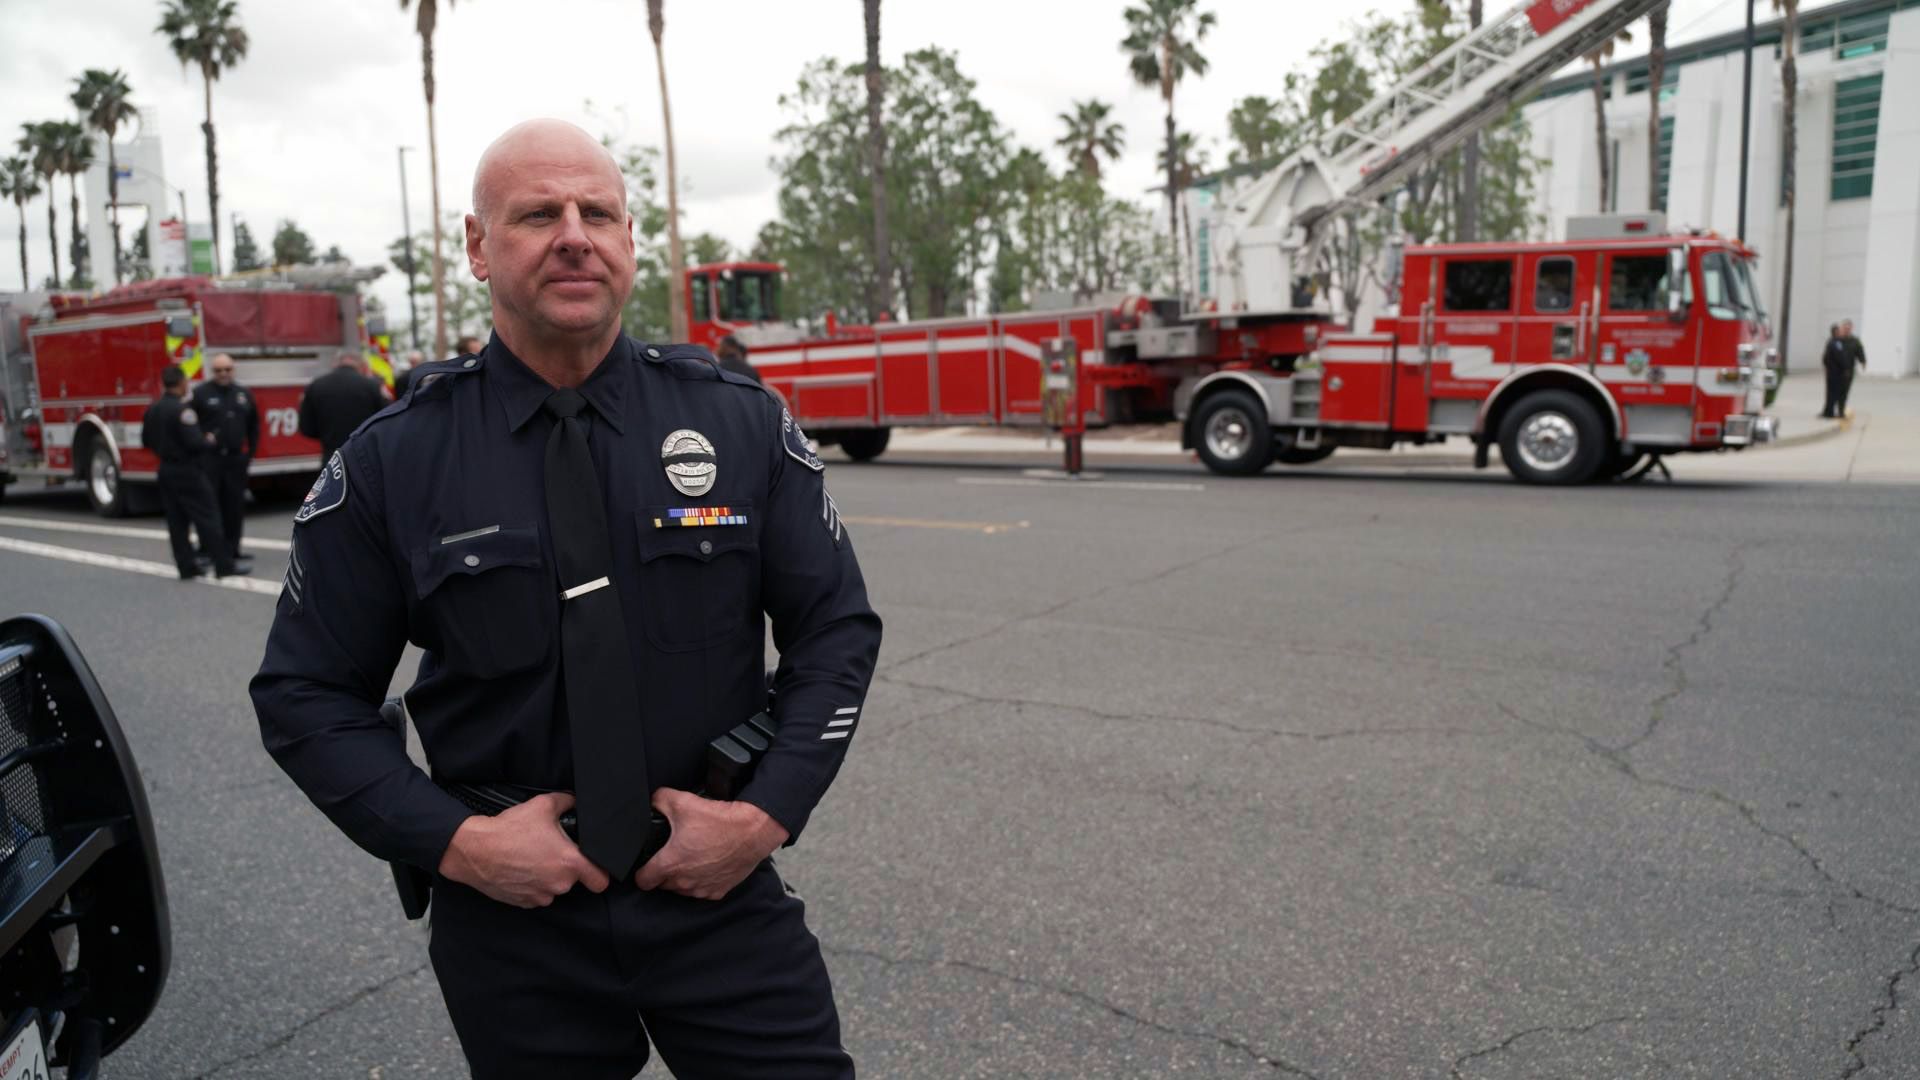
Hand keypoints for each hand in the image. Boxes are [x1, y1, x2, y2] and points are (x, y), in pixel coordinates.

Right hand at [436, 792, 609, 907]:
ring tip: (532, 858)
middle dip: (566, 867)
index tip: (593, 866)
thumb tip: (575, 801)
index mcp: (569, 863)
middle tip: (550, 850)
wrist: (474, 850)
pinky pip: (536, 894)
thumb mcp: (543, 805)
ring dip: (548, 877)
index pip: (600, 881)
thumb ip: (567, 803)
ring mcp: (540, 896)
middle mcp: (558, 884)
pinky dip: (532, 885)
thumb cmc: (509, 829)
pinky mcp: (523, 903)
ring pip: (553, 888)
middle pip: (574, 880)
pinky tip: (520, 869)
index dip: (600, 873)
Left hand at [632, 788, 788, 899]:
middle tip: (673, 853)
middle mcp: (684, 881)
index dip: (641, 872)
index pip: (643, 881)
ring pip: (682, 889)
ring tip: (692, 858)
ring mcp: (702, 889)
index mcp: (670, 863)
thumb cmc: (719, 820)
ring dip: (683, 878)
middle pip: (662, 885)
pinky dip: (702, 881)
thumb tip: (652, 802)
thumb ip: (659, 800)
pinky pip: (702, 890)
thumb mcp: (683, 801)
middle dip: (664, 872)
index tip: (646, 865)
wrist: (752, 831)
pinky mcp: (718, 891)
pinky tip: (707, 865)